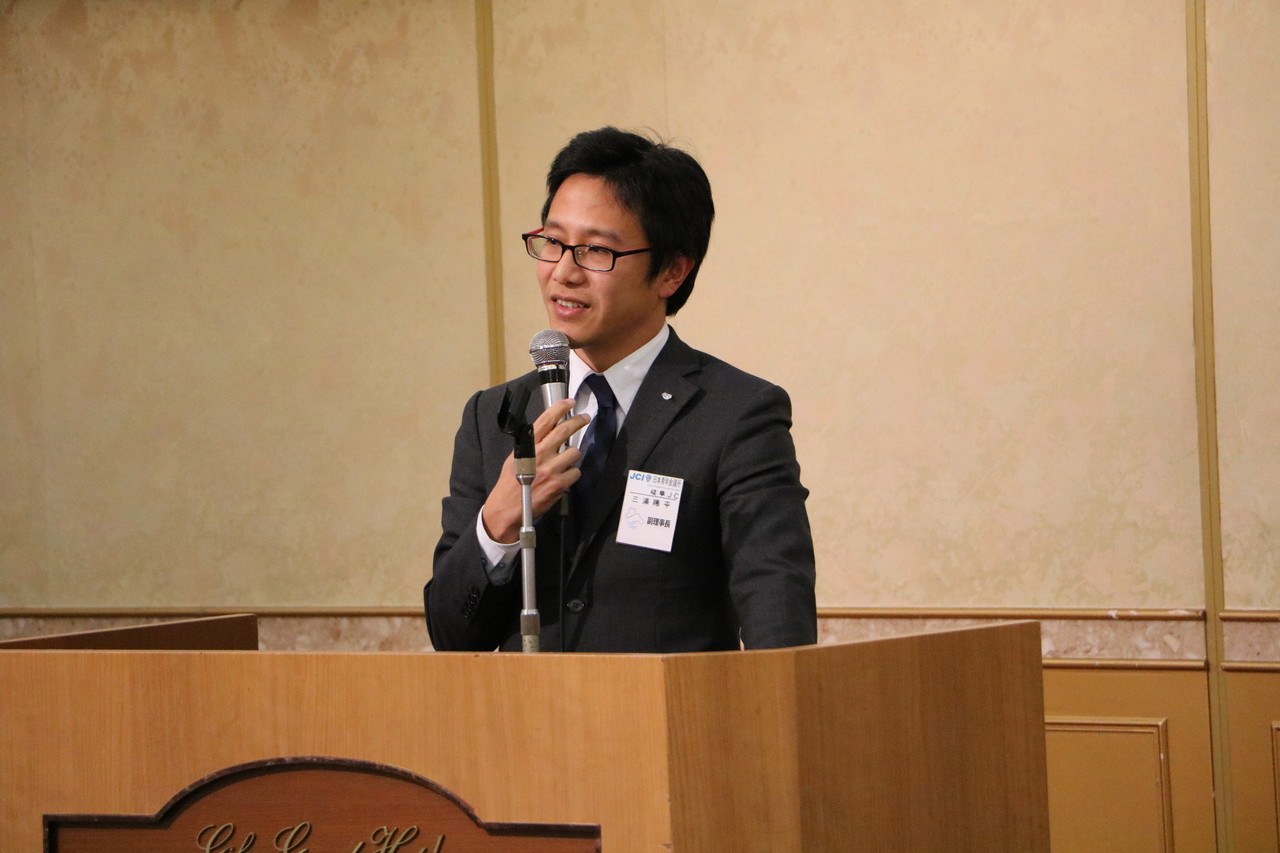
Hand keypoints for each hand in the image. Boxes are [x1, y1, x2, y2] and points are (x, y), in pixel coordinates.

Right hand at [480, 398, 588, 543]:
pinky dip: (572, 474)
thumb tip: (549, 433)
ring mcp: (550, 470)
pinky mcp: (558, 484)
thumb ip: (531, 445)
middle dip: (578, 421)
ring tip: (564, 462)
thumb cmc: (509, 485)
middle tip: (585, 418)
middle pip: (564, 431)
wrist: (506, 510)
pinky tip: (563, 478)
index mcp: (526, 447)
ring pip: (574, 452)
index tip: (569, 402)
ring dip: (572, 456)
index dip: (559, 408)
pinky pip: (575, 472)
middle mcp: (538, 455)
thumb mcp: (515, 459)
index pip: (544, 421)